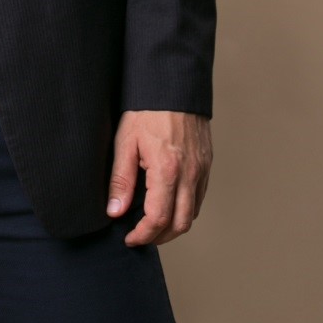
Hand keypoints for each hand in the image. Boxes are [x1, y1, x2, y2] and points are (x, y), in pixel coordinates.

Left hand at [106, 110, 211, 245]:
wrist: (173, 85)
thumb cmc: (146, 110)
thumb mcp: (125, 142)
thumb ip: (120, 180)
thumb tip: (115, 212)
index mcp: (167, 170)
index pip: (158, 219)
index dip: (143, 235)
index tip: (129, 238)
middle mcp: (190, 175)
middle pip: (180, 224)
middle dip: (159, 237)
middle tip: (139, 235)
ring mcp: (202, 170)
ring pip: (192, 213)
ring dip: (173, 226)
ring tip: (151, 223)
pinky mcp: (207, 164)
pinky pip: (199, 198)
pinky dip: (184, 209)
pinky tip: (167, 204)